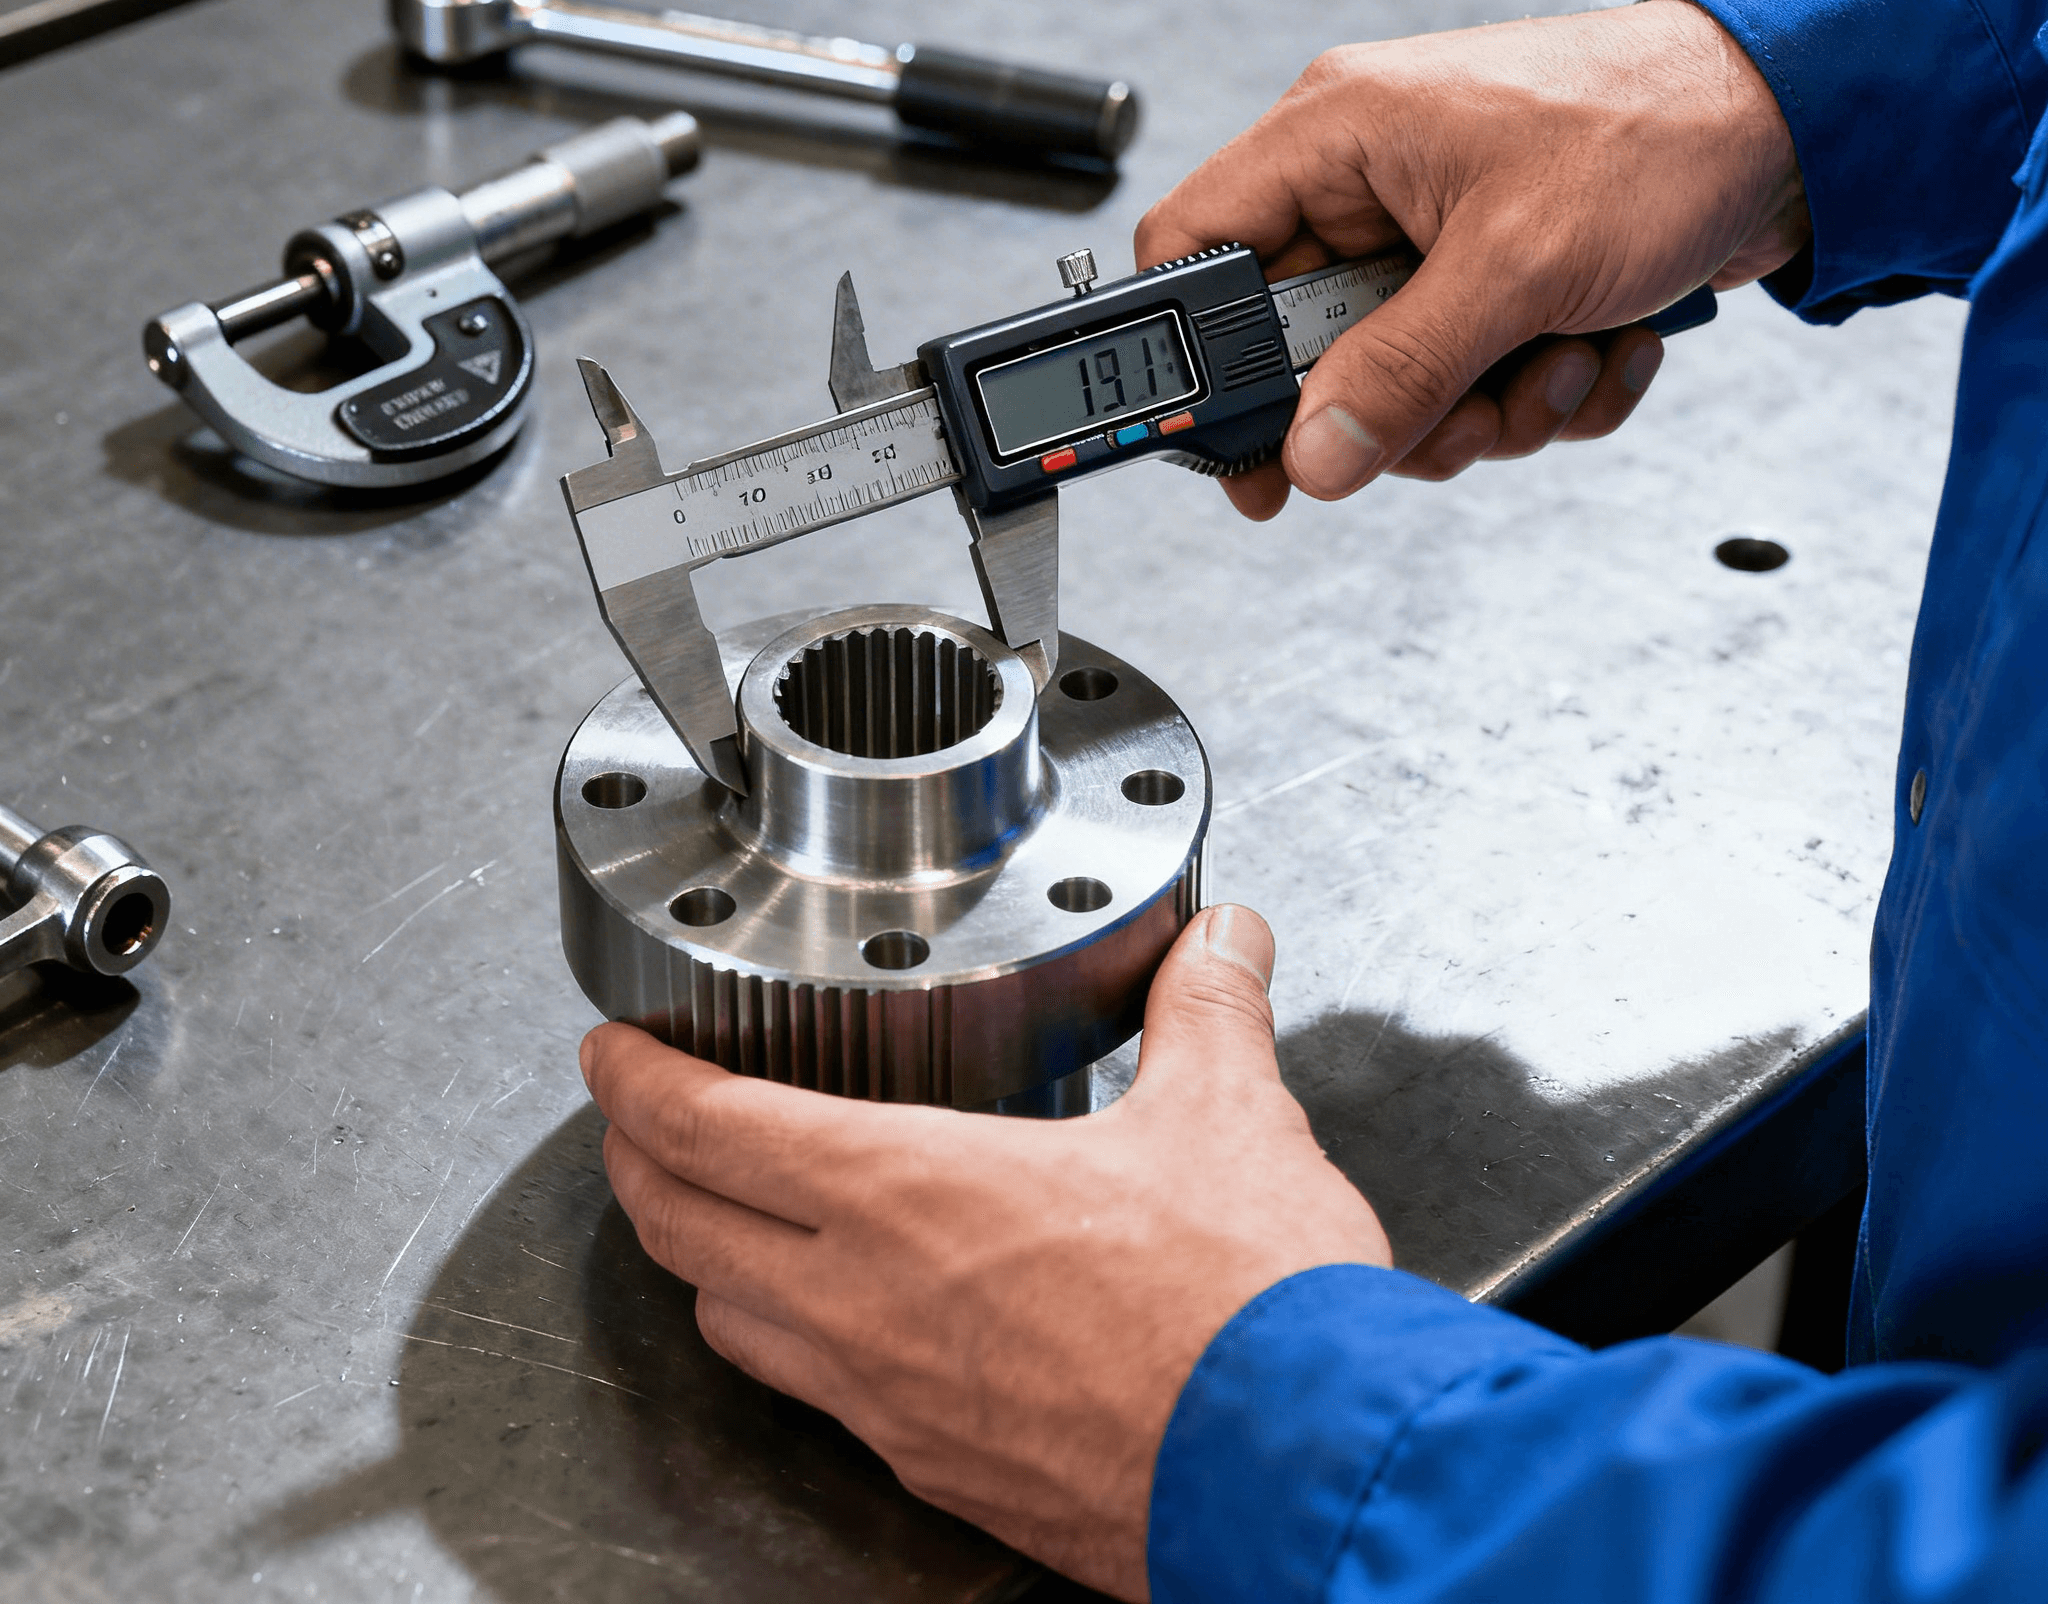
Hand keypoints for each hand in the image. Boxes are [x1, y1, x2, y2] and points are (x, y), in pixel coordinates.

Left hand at [581, 906, 1390, 1600]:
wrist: (1302, 1482)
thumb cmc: (1246, 1308)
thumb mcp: (1228, 1115)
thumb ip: (1207, 1009)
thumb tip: (1220, 938)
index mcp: (910, 1192)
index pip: (713, 1128)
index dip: (637, 1082)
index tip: (610, 1051)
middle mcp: (867, 1305)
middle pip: (680, 1229)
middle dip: (637, 1160)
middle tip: (635, 1118)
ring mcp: (890, 1404)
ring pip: (731, 1324)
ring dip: (700, 1256)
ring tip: (721, 1211)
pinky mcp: (935, 1471)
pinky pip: (814, 1397)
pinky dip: (788, 1339)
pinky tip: (844, 1320)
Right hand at [1135, 0, 1809, 517]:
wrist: (1795, 124)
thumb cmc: (1659, 129)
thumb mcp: (1516, 264)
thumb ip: (1401, 371)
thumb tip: (1312, 455)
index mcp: (1334, 135)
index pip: (1196, 247)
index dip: (1197, 357)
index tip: (1242, 450)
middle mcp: (1367, 185)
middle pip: (1303, 349)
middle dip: (1399, 405)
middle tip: (1459, 409)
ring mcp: (1429, 238)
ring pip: (1394, 385)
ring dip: (1487, 407)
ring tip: (1560, 357)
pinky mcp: (1488, 280)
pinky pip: (1469, 383)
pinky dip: (1538, 390)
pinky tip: (1598, 345)